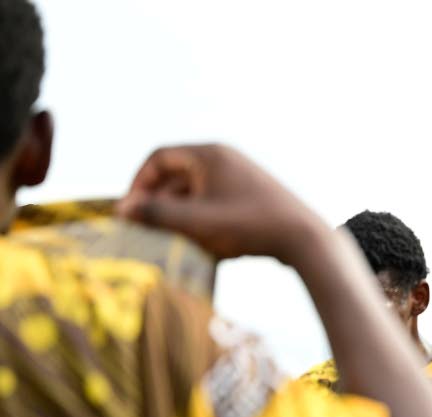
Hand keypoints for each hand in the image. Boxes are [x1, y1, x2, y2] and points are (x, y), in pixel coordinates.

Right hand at [116, 144, 326, 264]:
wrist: (306, 240)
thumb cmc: (251, 227)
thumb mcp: (198, 222)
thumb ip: (158, 214)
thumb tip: (122, 209)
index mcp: (209, 154)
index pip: (159, 157)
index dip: (138, 183)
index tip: (130, 210)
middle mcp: (225, 159)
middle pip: (176, 175)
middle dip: (159, 202)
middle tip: (147, 229)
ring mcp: (240, 176)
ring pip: (196, 192)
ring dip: (180, 214)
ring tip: (174, 240)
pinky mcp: (251, 196)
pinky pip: (215, 203)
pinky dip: (203, 220)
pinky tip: (203, 245)